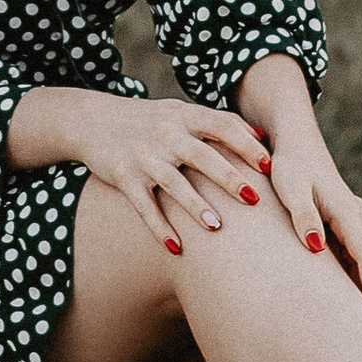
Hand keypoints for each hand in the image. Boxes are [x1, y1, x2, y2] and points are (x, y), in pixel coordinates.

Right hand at [15, 90, 274, 250]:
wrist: (92, 119)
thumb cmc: (150, 120)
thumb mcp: (181, 112)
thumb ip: (219, 122)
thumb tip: (263, 135)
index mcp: (185, 116)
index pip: (221, 125)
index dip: (245, 144)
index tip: (269, 165)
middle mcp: (166, 134)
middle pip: (201, 155)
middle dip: (228, 177)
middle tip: (254, 199)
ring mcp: (143, 156)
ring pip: (172, 182)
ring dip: (194, 205)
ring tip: (217, 227)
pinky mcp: (123, 176)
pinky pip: (143, 205)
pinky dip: (159, 227)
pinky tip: (176, 249)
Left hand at [237, 58, 361, 315]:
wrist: (296, 144)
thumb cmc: (290, 166)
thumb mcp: (291, 188)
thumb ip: (303, 216)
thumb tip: (316, 248)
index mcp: (345, 214)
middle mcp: (353, 222)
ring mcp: (348, 226)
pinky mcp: (339, 229)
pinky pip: (355, 260)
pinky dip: (360, 281)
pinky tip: (352, 303)